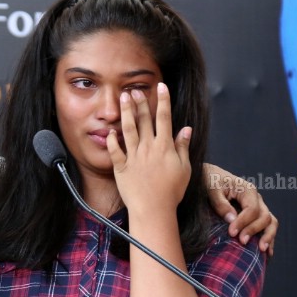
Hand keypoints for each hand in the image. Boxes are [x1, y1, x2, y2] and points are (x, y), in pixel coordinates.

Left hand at [107, 84, 190, 215]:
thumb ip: (182, 147)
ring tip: (122, 98)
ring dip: (126, 112)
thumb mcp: (184, 168)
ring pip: (128, 130)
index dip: (163, 101)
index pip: (164, 118)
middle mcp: (148, 148)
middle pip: (144, 120)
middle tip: (134, 89)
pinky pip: (115, 151)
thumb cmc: (172, 192)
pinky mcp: (121, 167)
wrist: (154, 210)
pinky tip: (110, 130)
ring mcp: (134, 157)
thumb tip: (186, 129)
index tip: (161, 86)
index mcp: (165, 147)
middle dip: (140, 102)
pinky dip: (112, 140)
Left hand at [204, 163, 277, 254]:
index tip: (231, 233)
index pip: (252, 209)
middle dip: (253, 230)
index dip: (243, 222)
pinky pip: (268, 226)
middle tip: (241, 242)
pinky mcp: (256, 215)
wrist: (210, 177)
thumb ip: (221, 203)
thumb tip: (232, 220)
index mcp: (247, 190)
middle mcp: (256, 198)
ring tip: (262, 250)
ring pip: (270, 222)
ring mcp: (258, 207)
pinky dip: (268, 238)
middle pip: (264, 217)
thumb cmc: (210, 181)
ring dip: (268, 236)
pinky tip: (267, 252)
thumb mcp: (212, 189)